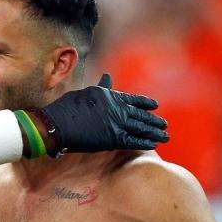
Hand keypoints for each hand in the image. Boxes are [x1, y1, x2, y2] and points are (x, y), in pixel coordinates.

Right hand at [37, 73, 168, 154]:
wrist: (57, 124)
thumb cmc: (66, 108)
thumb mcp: (86, 92)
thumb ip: (101, 87)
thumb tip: (108, 77)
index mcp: (110, 96)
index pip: (134, 99)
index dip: (146, 103)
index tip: (155, 106)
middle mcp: (116, 108)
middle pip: (141, 115)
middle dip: (154, 121)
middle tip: (164, 125)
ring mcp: (116, 124)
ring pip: (141, 128)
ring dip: (154, 133)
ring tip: (165, 136)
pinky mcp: (112, 139)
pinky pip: (133, 141)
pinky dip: (145, 143)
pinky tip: (154, 144)